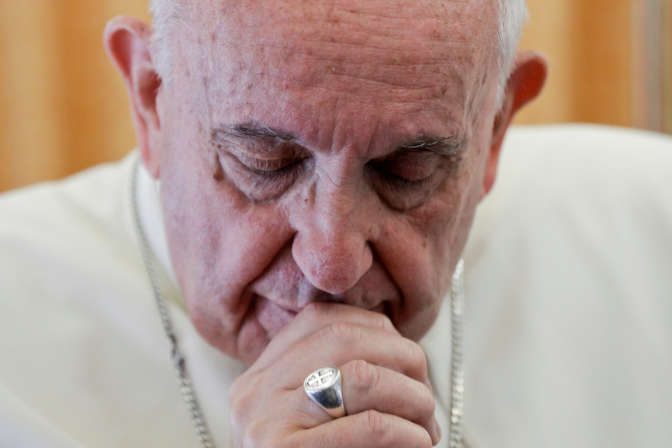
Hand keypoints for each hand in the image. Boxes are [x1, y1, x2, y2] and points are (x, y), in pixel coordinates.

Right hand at [229, 303, 440, 446]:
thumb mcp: (310, 419)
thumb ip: (332, 380)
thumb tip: (398, 343)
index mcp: (259, 375)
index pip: (322, 319)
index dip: (377, 330)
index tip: (406, 359)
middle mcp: (253, 391)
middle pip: (345, 337)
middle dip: (403, 357)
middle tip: (426, 392)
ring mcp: (264, 422)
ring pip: (362, 375)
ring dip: (413, 396)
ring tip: (427, 422)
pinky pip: (369, 426)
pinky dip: (408, 431)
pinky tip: (418, 443)